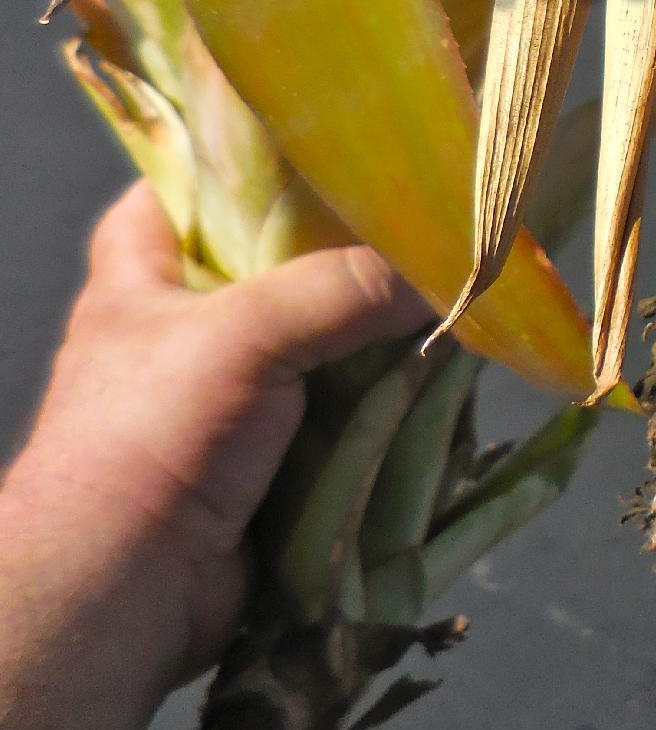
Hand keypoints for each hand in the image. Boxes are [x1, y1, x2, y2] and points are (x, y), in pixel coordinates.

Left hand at [3, 179, 430, 689]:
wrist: (124, 594)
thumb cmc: (150, 437)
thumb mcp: (244, 333)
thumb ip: (344, 287)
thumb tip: (447, 269)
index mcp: (143, 270)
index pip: (192, 182)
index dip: (254, 156)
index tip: (337, 135)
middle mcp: (187, 320)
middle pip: (283, 258)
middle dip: (350, 247)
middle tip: (428, 213)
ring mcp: (234, 390)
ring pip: (325, 335)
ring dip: (381, 327)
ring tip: (458, 284)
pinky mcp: (274, 450)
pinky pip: (344, 404)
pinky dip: (389, 393)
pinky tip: (446, 368)